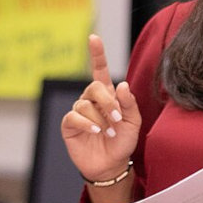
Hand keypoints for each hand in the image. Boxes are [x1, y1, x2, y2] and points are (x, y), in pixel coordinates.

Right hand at [60, 34, 140, 182]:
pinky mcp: (69, 125)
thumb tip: (121, 85)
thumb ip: (128, 103)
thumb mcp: (133, 122)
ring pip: (84, 104)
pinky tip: (96, 131)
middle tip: (117, 118)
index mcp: (107, 95)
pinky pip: (74, 117)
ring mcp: (79, 112)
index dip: (97, 54)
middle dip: (107, 102)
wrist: (112, 164)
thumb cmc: (123, 141)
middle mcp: (91, 100)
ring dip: (100, 117)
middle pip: (94, 86)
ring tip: (108, 131)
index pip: (100, 70)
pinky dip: (87, 123)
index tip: (94, 38)